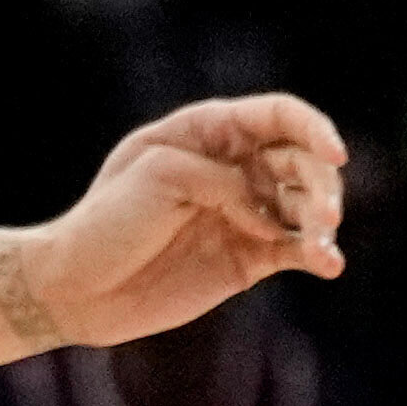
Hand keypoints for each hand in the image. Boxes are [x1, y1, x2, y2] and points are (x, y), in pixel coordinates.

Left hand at [19, 96, 351, 347]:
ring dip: (322, 220)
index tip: (335, 155)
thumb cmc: (106, 222)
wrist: (71, 288)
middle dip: (320, 184)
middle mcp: (235, 168)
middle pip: (302, 161)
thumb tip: (268, 213)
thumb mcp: (160, 177)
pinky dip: (317, 255)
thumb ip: (222, 180)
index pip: (279, 117)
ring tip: (319, 243)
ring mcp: (244, 213)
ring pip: (306, 206)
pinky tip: (330, 264)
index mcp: (209, 132)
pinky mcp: (248, 257)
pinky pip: (295, 250)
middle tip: (324, 215)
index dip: (314, 129)